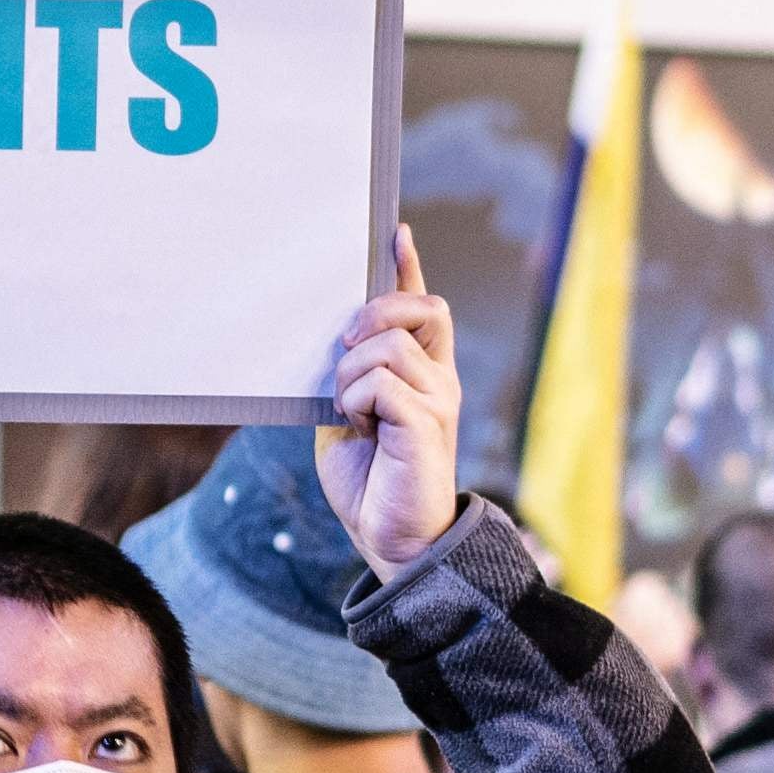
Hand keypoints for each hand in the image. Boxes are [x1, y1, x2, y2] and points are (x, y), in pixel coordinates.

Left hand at [314, 227, 460, 579]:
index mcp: (422, 375)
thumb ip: (348, 378)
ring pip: (387, 346)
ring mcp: (439, 399)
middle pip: (420, 308)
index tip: (395, 231)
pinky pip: (379, 383)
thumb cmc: (370, 483)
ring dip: (350, 375)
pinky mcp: (429, 423)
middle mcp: (440, 380)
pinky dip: (355, 401)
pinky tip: (359, 427)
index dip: (409, 268)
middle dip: (374, 312)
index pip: (422, 308)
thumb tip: (333, 342)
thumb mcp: (349, 417)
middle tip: (343, 348)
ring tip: (350, 412)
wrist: (391, 541)